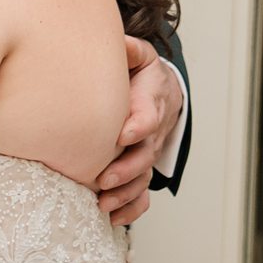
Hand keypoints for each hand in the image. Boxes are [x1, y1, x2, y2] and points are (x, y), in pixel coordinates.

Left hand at [98, 36, 183, 224]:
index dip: (138, 125)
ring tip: (103, 204)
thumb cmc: (140, 75)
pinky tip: (111, 218)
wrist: (159, 93)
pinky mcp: (141, 169)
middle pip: (145, 153)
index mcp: (150, 101)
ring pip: (142, 178)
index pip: (148, 115)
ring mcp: (147, 153)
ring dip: (125, 194)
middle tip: (103, 179)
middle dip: (126, 168)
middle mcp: (151, 132)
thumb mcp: (138, 57)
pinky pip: (142, 194)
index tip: (121, 135)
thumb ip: (130, 51)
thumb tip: (120, 44)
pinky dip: (131, 209)